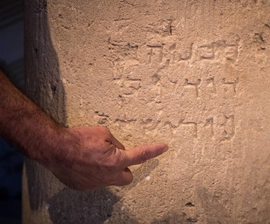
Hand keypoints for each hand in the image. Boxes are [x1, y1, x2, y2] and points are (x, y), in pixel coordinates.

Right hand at [43, 126, 167, 190]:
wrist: (55, 149)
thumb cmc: (79, 138)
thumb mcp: (103, 133)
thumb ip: (116, 143)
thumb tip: (118, 149)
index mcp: (116, 161)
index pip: (141, 155)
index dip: (154, 151)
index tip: (164, 147)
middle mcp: (108, 176)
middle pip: (127, 176)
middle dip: (125, 168)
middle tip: (116, 158)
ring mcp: (96, 184)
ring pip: (110, 179)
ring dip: (108, 170)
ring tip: (94, 158)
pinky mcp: (84, 187)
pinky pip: (95, 181)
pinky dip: (94, 174)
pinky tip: (84, 164)